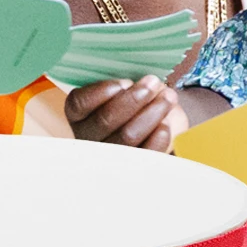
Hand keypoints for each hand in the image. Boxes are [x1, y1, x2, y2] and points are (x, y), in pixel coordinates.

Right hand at [66, 76, 189, 150]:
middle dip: (133, 99)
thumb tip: (140, 79)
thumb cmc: (137, 99)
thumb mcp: (127, 87)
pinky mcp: (132, 167)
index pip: (78, 104)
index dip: (101, 93)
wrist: (157, 121)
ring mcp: (108, 156)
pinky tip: (165, 125)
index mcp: (80, 114)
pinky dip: (157, 138)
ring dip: (151, 113)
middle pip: (105, 120)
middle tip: (153, 83)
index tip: (125, 82)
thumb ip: (126, 83)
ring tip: (168, 97)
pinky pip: (144, 154)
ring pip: (127, 136)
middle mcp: (88, 137)